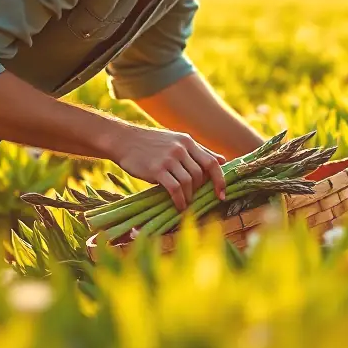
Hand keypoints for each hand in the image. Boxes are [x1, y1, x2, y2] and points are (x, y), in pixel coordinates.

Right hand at [107, 124, 227, 210]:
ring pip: (189, 182)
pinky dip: (180, 200)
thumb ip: (199, 151)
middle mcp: (181, 148)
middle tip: (194, 198)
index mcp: (188, 142)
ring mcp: (169, 158)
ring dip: (189, 197)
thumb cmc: (151, 143)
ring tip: (186, 204)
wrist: (124, 140)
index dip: (220, 180)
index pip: (212, 162)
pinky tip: (179, 206)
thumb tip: (223, 161)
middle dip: (200, 190)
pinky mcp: (156, 169)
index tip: (222, 194)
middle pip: (200, 175)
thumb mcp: (177, 141)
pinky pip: (175, 188)